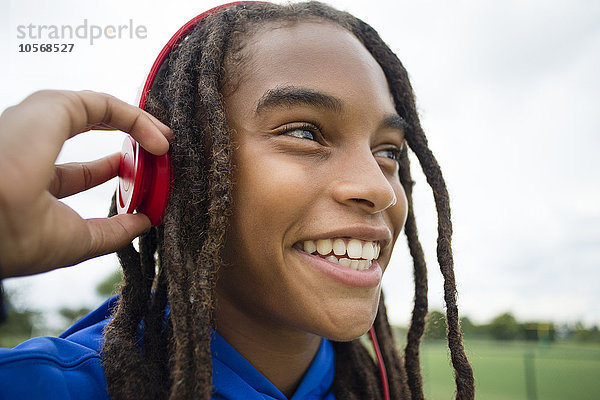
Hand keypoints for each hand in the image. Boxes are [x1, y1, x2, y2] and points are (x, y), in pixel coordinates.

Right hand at [0, 90, 172, 277]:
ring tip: (166, 143)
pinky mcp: (54, 105)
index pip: (78, 174)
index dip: (114, 176)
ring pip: (100, 115)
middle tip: (161, 158)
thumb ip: (111, 232)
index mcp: (29, 181)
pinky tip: (160, 139)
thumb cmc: (15, 234)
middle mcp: (31, 147)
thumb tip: (145, 223)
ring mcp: (39, 124)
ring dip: (138, 127)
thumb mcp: (74, 240)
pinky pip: (105, 105)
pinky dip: (136, 119)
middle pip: (90, 140)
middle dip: (129, 148)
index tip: (145, 185)